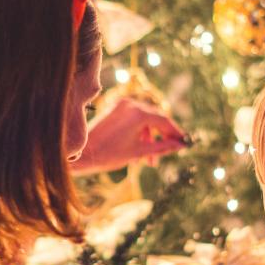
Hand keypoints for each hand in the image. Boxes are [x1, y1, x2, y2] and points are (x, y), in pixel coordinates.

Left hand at [70, 98, 187, 175]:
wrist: (82, 154)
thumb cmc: (109, 154)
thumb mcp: (139, 152)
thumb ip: (162, 147)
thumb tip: (180, 145)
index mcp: (138, 113)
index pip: (164, 120)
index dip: (175, 132)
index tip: (183, 142)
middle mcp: (131, 104)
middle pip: (155, 118)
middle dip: (161, 137)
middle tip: (168, 151)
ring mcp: (121, 105)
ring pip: (144, 120)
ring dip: (149, 138)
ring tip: (148, 160)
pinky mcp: (114, 109)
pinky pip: (133, 118)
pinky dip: (138, 132)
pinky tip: (138, 150)